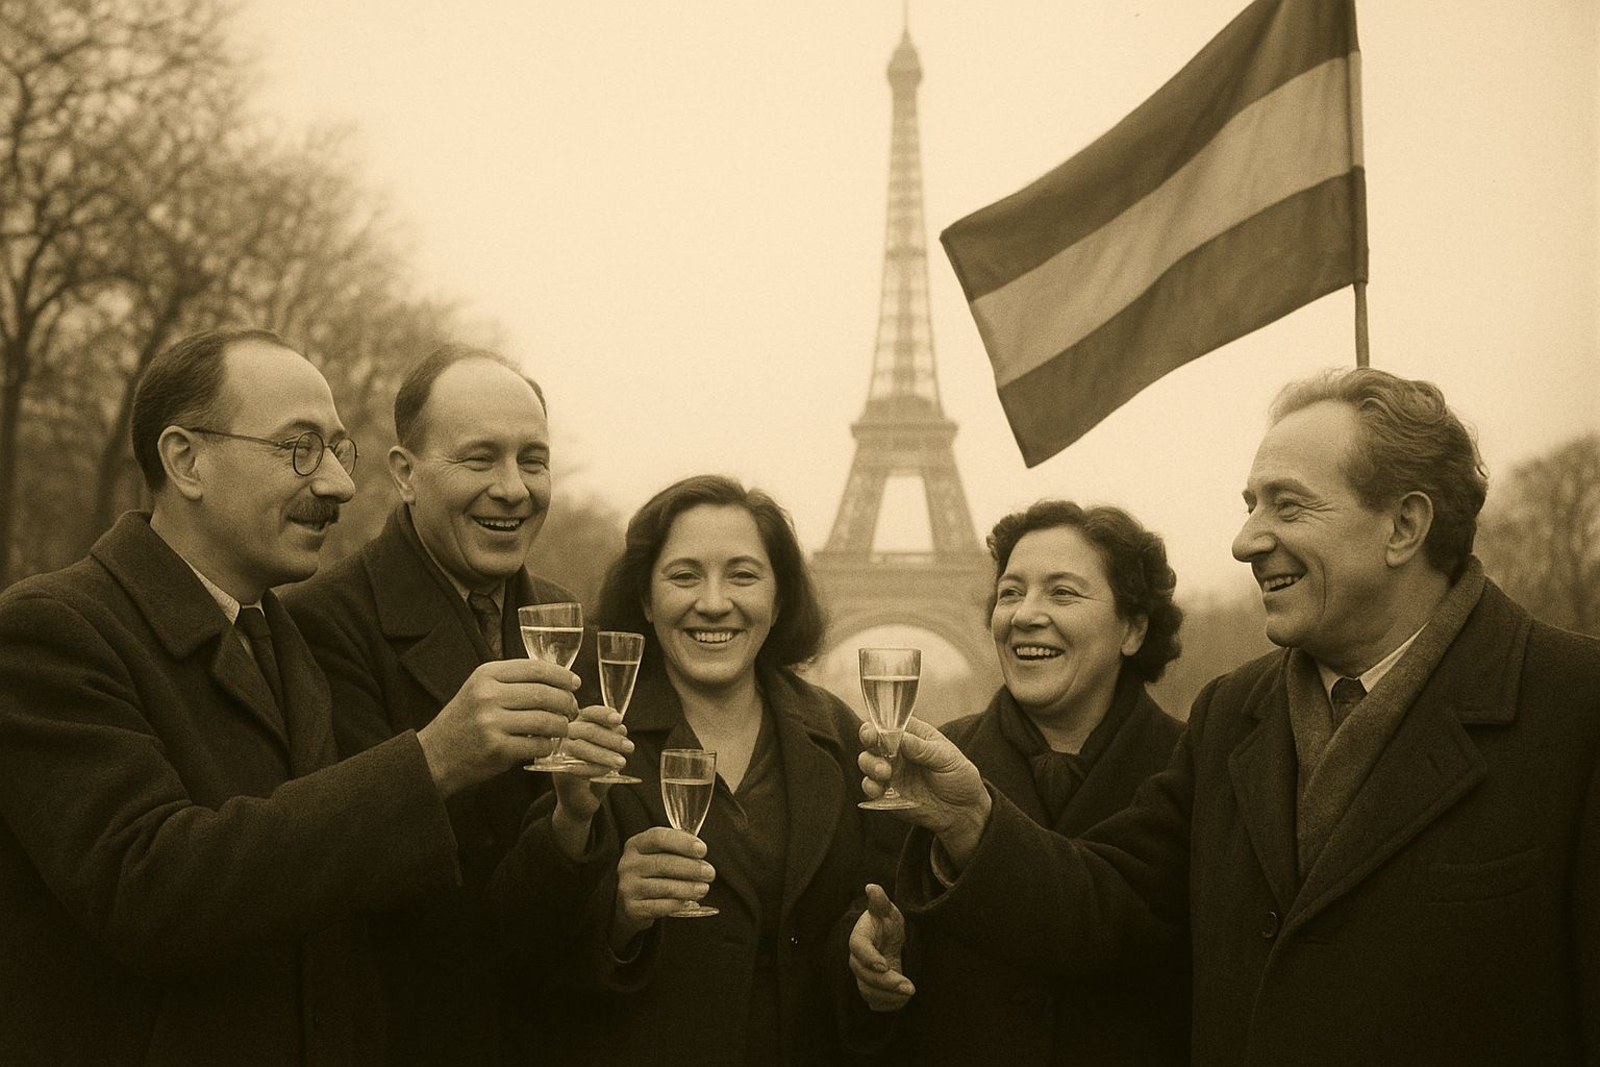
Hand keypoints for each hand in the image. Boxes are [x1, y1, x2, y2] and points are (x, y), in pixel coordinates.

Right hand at [417, 657, 579, 796]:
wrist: (435, 756)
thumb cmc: (464, 722)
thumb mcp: (479, 690)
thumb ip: (511, 681)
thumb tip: (556, 678)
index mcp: (485, 675)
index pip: (535, 668)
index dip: (561, 675)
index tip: (574, 683)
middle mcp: (488, 695)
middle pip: (545, 693)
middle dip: (567, 702)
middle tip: (573, 709)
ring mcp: (492, 723)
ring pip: (546, 720)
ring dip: (561, 725)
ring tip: (562, 728)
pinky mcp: (497, 749)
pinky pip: (538, 744)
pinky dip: (548, 745)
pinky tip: (546, 744)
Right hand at [550, 705, 633, 858]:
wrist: (580, 803)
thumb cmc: (594, 773)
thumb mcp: (607, 752)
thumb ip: (612, 738)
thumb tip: (620, 727)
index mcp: (576, 727)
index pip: (588, 713)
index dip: (604, 714)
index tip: (619, 720)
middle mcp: (564, 738)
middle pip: (586, 729)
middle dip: (611, 738)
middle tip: (629, 747)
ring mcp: (559, 755)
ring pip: (580, 746)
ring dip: (604, 754)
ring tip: (621, 762)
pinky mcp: (559, 773)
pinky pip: (576, 766)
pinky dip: (595, 768)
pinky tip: (607, 771)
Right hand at [610, 827, 713, 951]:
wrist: (630, 902)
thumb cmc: (652, 872)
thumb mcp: (658, 854)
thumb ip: (676, 848)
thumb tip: (700, 852)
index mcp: (636, 844)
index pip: (658, 837)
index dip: (683, 842)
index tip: (702, 850)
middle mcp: (628, 864)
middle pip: (663, 863)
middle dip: (691, 868)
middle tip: (709, 873)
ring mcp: (628, 886)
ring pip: (664, 887)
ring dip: (688, 888)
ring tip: (703, 888)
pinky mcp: (632, 908)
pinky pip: (660, 906)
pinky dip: (678, 904)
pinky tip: (688, 902)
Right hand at [849, 883, 913, 1011]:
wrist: (887, 940)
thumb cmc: (886, 923)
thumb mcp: (887, 910)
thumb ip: (880, 901)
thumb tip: (872, 887)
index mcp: (859, 938)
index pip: (858, 947)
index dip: (869, 958)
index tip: (884, 965)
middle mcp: (857, 960)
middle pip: (865, 975)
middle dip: (887, 983)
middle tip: (910, 987)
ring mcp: (862, 977)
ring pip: (869, 992)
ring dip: (889, 997)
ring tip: (909, 993)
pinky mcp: (870, 990)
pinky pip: (874, 1003)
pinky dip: (888, 1005)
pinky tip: (902, 1000)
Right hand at [859, 717, 990, 866]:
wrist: (963, 811)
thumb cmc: (959, 777)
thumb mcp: (948, 759)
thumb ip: (924, 749)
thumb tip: (903, 737)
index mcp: (912, 736)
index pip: (890, 723)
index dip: (878, 724)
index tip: (875, 732)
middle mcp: (898, 752)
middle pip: (872, 740)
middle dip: (869, 743)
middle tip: (878, 751)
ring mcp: (891, 772)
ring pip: (867, 762)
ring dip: (870, 765)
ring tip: (885, 773)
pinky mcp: (887, 793)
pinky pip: (871, 788)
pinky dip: (870, 787)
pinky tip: (878, 790)